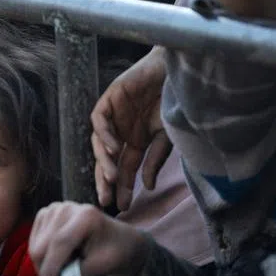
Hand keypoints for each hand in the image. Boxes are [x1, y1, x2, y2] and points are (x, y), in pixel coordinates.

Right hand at [29, 202, 149, 275]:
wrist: (118, 237)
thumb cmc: (116, 250)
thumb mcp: (105, 264)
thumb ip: (81, 274)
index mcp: (86, 215)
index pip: (60, 243)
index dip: (51, 267)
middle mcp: (66, 207)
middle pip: (43, 245)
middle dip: (47, 269)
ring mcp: (53, 209)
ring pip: (35, 246)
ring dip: (46, 263)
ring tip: (67, 265)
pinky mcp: (44, 214)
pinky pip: (33, 242)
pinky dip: (44, 255)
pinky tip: (61, 255)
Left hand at [91, 48, 171, 209]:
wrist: (176, 69)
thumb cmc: (174, 100)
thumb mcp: (167, 136)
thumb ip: (155, 160)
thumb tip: (148, 187)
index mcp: (136, 141)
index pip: (125, 169)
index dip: (124, 188)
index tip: (123, 206)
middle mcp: (122, 131)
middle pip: (108, 161)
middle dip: (107, 181)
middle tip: (107, 199)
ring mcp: (114, 115)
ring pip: (99, 144)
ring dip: (104, 162)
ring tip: (113, 178)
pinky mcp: (110, 98)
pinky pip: (99, 120)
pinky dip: (104, 134)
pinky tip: (114, 148)